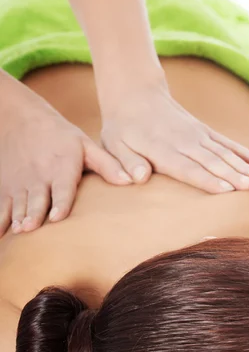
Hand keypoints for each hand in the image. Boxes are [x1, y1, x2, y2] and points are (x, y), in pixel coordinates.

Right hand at [0, 80, 131, 236]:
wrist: (19, 117)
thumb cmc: (60, 136)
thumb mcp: (85, 145)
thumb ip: (107, 165)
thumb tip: (132, 181)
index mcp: (61, 167)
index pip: (61, 188)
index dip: (59, 203)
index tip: (57, 217)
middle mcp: (39, 177)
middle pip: (37, 199)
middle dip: (34, 213)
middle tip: (31, 228)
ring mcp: (20, 183)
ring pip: (18, 203)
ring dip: (18, 218)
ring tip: (20, 230)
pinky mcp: (6, 186)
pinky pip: (1, 205)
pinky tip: (1, 234)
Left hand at [100, 79, 248, 193]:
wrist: (136, 95)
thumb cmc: (123, 129)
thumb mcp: (113, 146)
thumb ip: (126, 163)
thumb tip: (139, 178)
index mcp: (161, 148)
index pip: (187, 167)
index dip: (206, 179)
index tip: (226, 190)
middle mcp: (184, 141)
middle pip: (211, 161)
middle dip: (232, 174)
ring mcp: (197, 135)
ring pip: (224, 152)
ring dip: (243, 166)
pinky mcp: (205, 132)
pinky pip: (228, 143)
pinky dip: (246, 153)